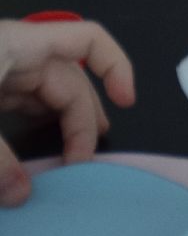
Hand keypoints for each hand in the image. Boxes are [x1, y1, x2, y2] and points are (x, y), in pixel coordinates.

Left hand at [0, 19, 136, 205]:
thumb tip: (22, 195)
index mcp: (21, 44)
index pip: (89, 40)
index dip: (117, 66)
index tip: (127, 101)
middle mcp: (19, 53)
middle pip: (71, 79)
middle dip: (82, 119)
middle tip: (80, 163)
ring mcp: (3, 69)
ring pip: (48, 94)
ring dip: (63, 124)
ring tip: (73, 156)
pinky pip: (24, 102)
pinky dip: (38, 123)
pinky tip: (41, 146)